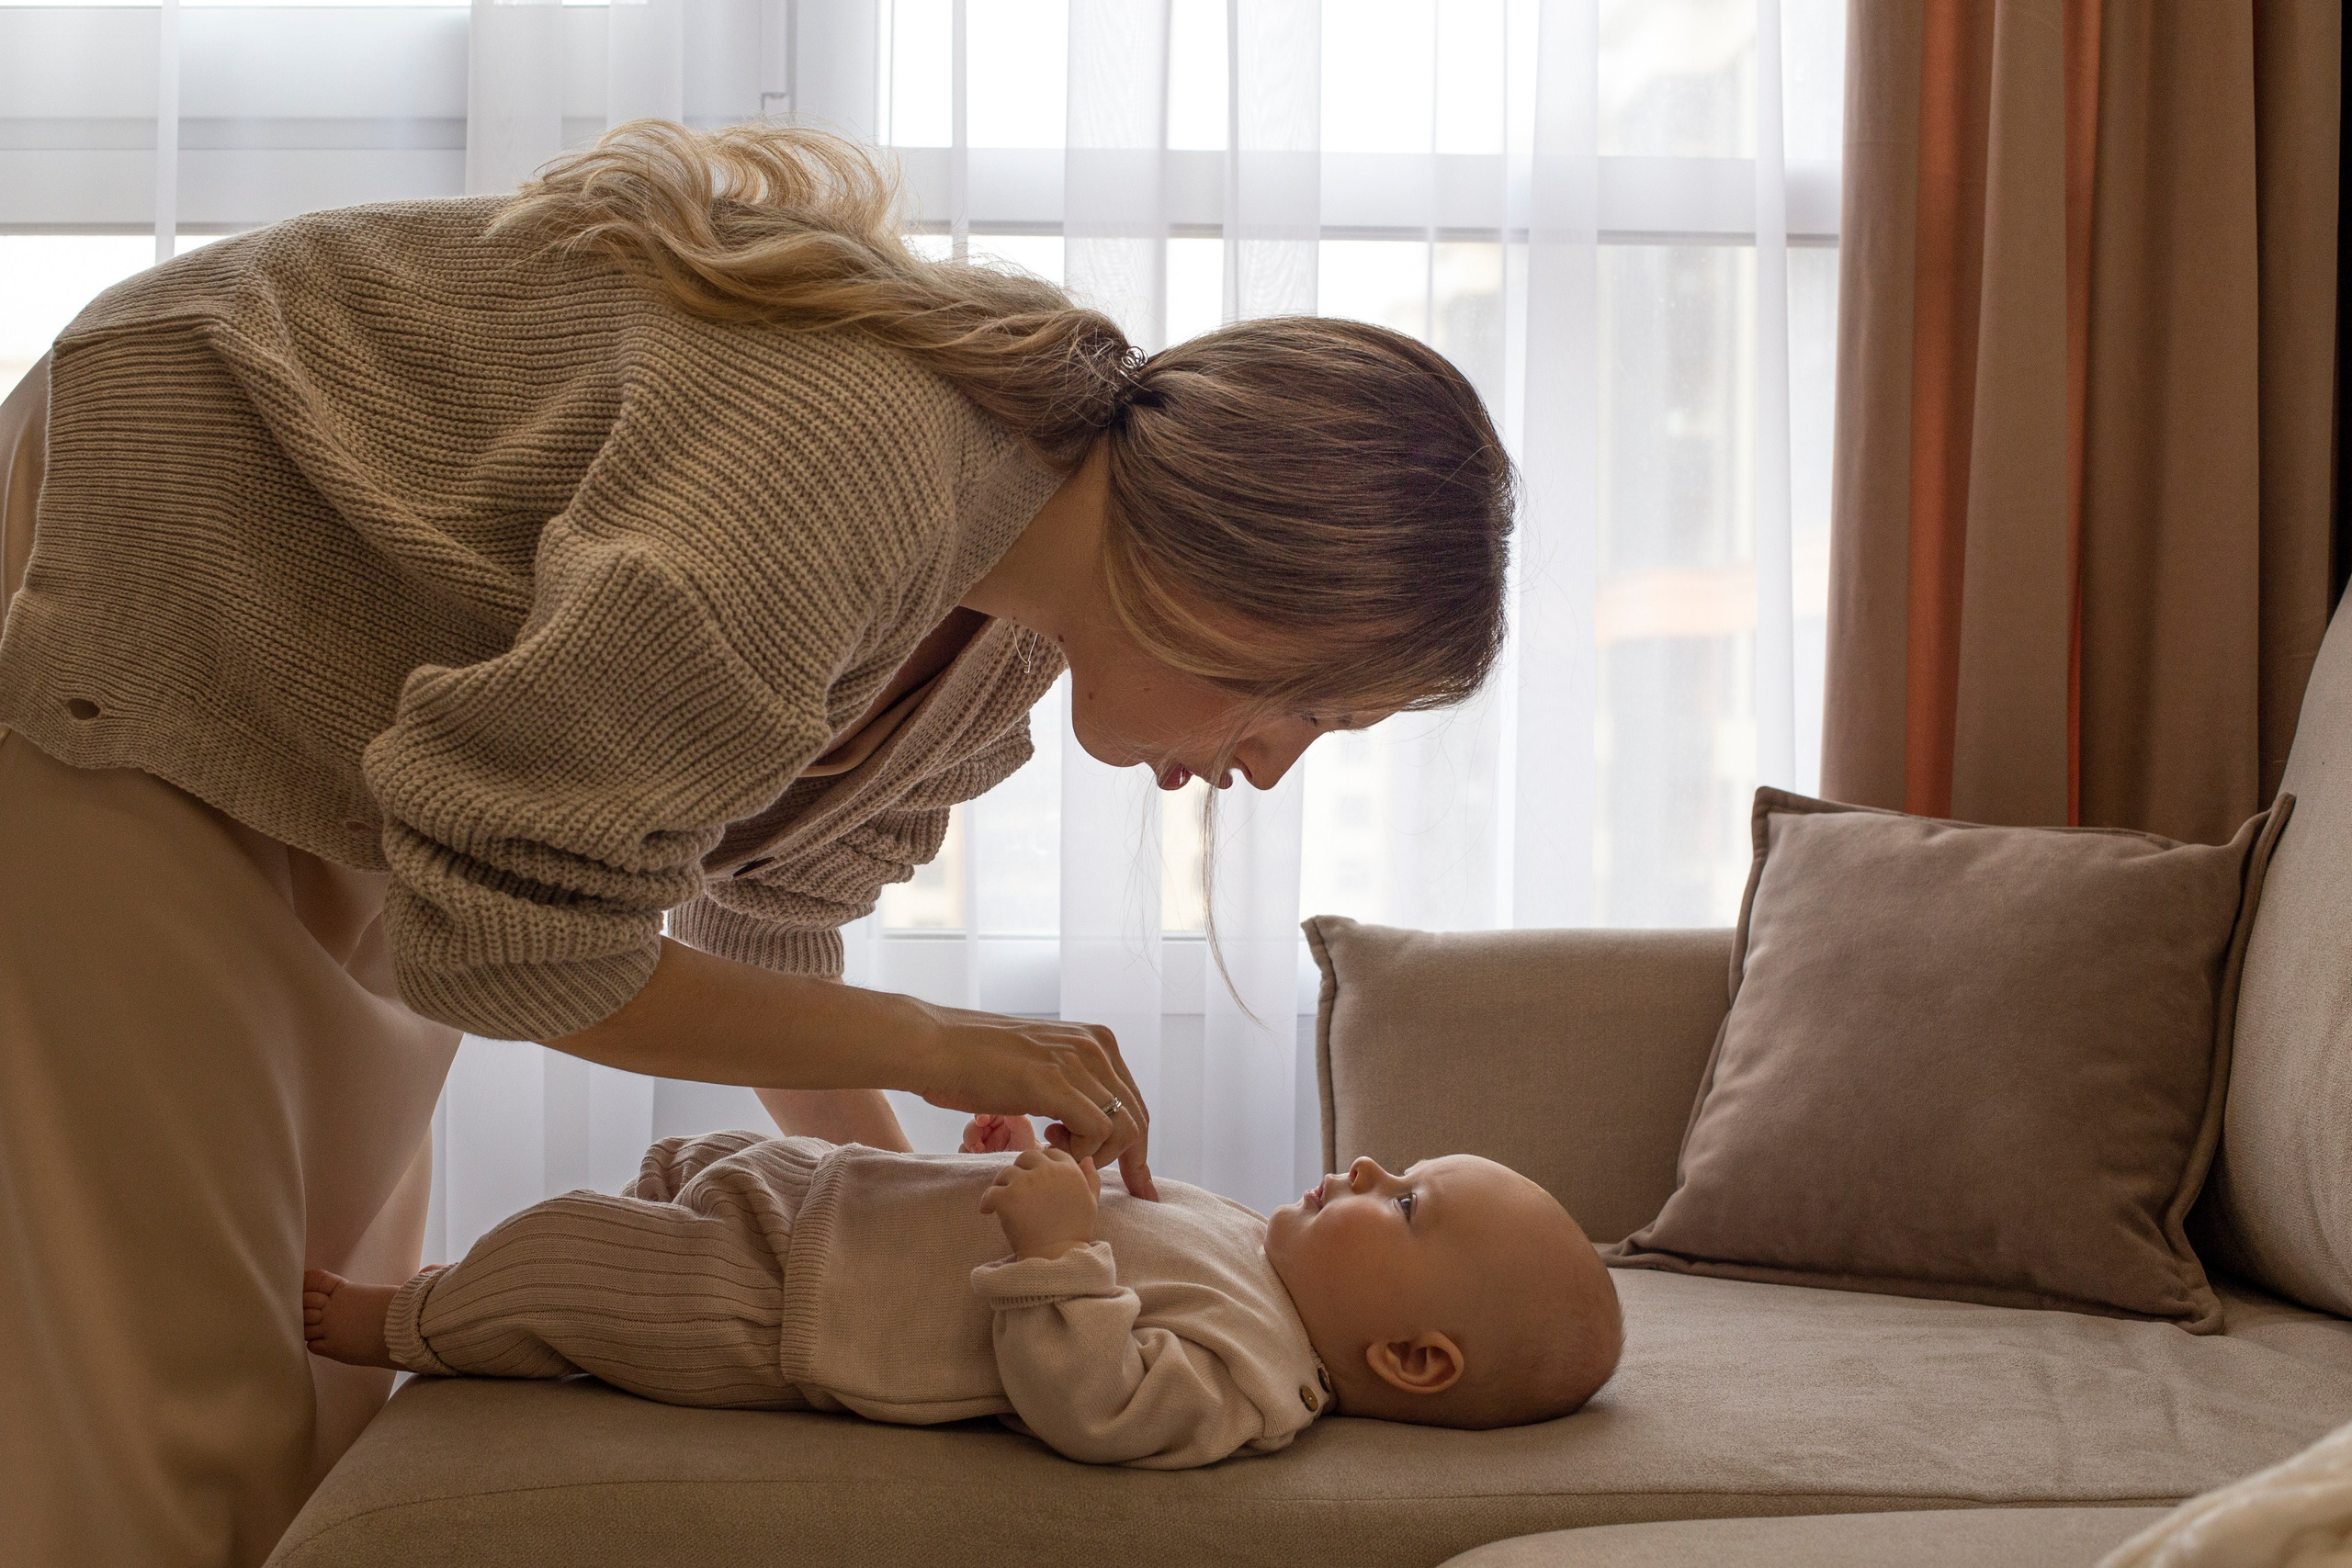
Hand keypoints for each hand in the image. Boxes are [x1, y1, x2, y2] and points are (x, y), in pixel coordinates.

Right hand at [905, 1000, 1157, 1200]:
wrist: (934, 1046)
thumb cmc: (975, 1061)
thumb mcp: (1039, 1065)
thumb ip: (1069, 1083)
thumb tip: (1086, 1115)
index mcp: (1096, 1040)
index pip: (1133, 1102)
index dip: (1137, 1147)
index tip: (1139, 1181)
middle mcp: (1095, 1047)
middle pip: (1136, 1119)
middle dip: (1131, 1162)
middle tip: (1108, 1187)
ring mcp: (1077, 1062)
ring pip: (1122, 1129)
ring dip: (1094, 1155)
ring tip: (1055, 1151)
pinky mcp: (1055, 1083)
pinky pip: (1097, 1132)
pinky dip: (1079, 1151)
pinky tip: (1047, 1143)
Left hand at [978, 1148, 1100, 1260]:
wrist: (1057, 1257)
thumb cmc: (1074, 1233)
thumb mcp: (1091, 1203)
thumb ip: (1091, 1178)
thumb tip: (1086, 1159)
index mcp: (1069, 1170)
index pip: (1051, 1152)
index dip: (1042, 1163)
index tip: (1036, 1177)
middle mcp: (1049, 1171)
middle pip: (1027, 1156)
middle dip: (1021, 1169)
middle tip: (1017, 1188)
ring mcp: (1027, 1183)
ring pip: (1007, 1172)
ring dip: (1003, 1184)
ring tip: (1003, 1201)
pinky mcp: (1008, 1197)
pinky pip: (991, 1191)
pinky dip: (987, 1201)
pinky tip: (988, 1211)